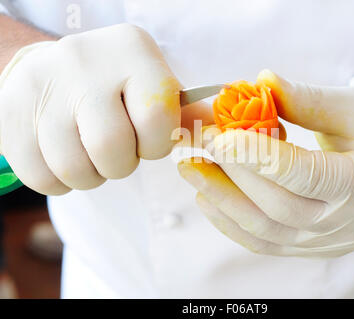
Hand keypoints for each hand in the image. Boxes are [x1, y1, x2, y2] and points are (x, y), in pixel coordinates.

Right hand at [0, 24, 183, 194]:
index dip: (156, 144)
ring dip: (90, 175)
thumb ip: (184, 115)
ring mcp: (42, 85)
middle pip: (113, 149)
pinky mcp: (9, 113)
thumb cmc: (115, 87)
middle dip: (121, 164)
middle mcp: (85, 60)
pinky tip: (63, 155)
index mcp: (133, 51)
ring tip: (89, 152)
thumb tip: (218, 138)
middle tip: (116, 150)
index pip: (158, 117)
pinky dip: (60, 180)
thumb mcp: (153, 87)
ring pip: (75, 170)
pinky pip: (42, 178)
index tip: (147, 138)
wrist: (51, 70)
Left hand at [178, 70, 353, 256]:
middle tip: (199, 144)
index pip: (307, 177)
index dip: (260, 158)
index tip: (220, 137)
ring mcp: (327, 242)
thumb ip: (308, 100)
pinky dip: (231, 222)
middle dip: (233, 174)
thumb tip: (260, 82)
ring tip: (190, 169)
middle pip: (279, 208)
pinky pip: (263, 242)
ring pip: (265, 230)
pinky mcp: (309, 247)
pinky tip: (207, 198)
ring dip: (222, 200)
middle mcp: (348, 224)